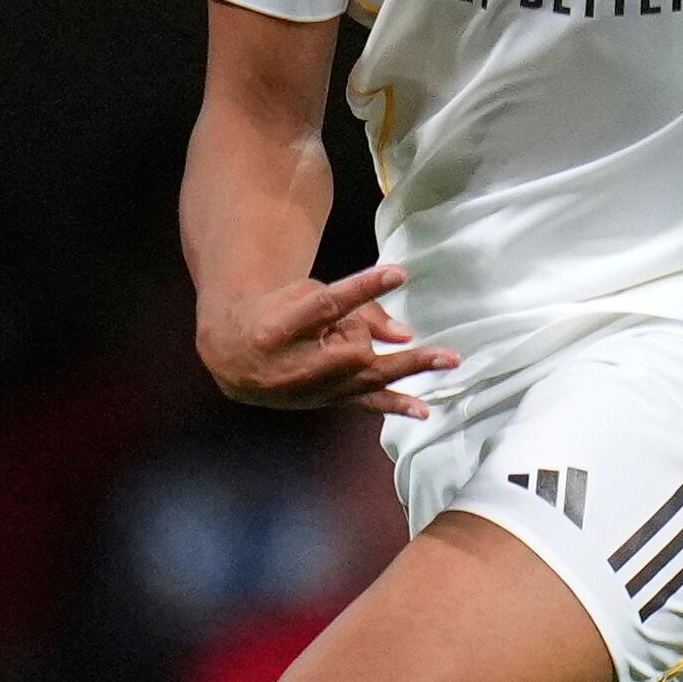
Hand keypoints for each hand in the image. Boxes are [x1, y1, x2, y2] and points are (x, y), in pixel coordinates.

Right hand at [200, 261, 455, 416]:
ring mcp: (312, 387)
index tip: (398, 272)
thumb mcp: (303, 296)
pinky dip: (395, 404)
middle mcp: (296, 361)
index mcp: (283, 324)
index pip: (329, 304)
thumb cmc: (275, 315)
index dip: (364, 288)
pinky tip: (422, 409)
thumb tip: (403, 333)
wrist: (234, 358)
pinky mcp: (325, 401)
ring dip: (408, 366)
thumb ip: (353, 308)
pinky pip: (364, 404)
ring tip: (448, 358)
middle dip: (372, 334)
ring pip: (365, 376)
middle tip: (416, 325)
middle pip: (353, 347)